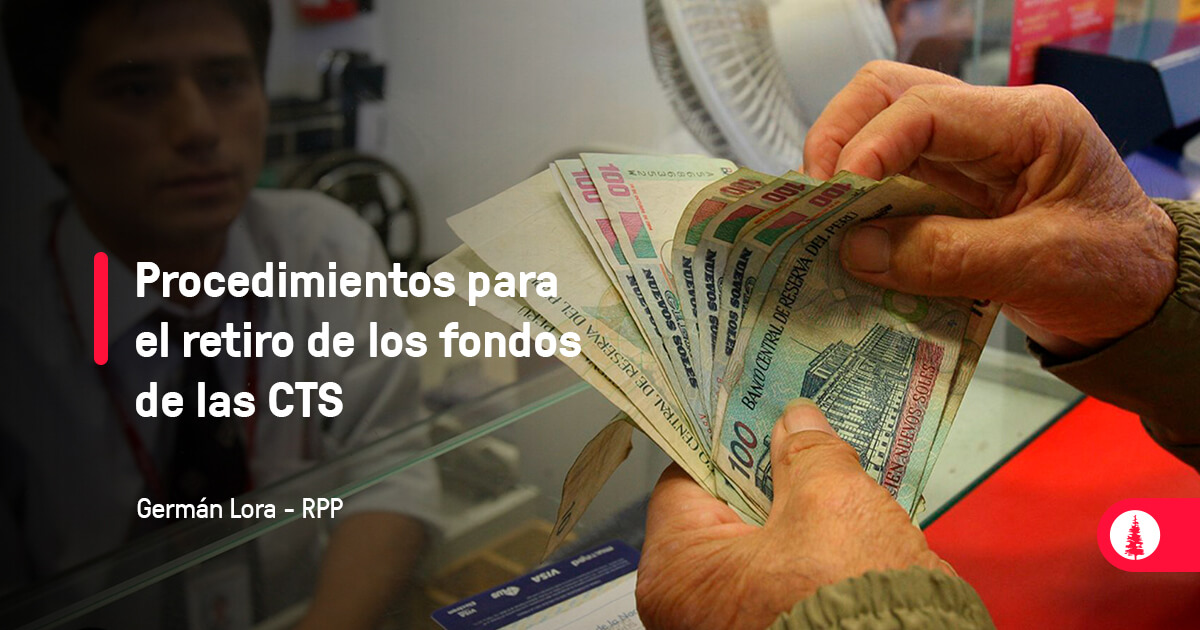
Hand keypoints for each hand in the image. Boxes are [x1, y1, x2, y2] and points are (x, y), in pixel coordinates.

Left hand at [635, 400, 948, 629]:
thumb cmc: (853, 604)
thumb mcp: (831, 500)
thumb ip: (806, 451)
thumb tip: (797, 421)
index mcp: (678, 572)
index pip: (686, 478)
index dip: (728, 439)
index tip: (756, 412)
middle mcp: (689, 610)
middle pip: (722, 514)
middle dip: (765, 476)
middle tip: (799, 438)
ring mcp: (729, 625)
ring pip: (756, 547)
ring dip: (792, 514)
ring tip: (829, 477)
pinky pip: (779, 579)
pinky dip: (806, 552)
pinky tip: (840, 526)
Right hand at [804, 61, 1177, 356]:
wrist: (1143, 307)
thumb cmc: (1115, 276)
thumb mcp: (1038, 267)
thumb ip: (946, 256)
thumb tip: (855, 249)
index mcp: (1029, 123)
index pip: (925, 106)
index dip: (870, 144)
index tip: (836, 195)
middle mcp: (991, 126)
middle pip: (890, 94)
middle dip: (840, 139)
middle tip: (814, 200)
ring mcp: (968, 157)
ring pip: (881, 131)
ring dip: (843, 172)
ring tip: (821, 222)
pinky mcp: (951, 194)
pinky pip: (890, 182)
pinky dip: (859, 207)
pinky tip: (845, 241)